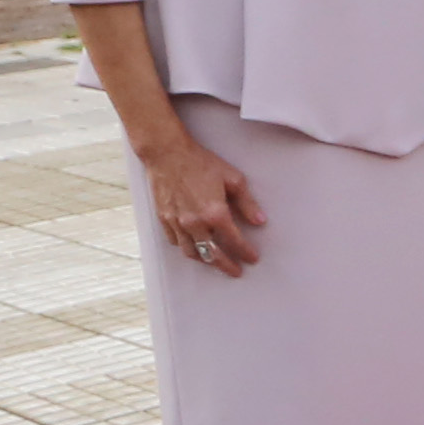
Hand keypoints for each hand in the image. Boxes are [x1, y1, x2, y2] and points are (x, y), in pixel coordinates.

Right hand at [142, 132, 267, 277]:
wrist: (167, 153)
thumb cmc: (200, 163)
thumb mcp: (233, 178)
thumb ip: (247, 202)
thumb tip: (259, 221)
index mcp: (215, 213)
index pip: (234, 241)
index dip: (245, 252)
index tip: (252, 258)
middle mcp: (195, 223)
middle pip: (212, 254)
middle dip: (226, 265)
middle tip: (236, 271)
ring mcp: (177, 223)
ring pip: (192, 252)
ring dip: (205, 260)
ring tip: (215, 262)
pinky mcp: (164, 219)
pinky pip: (175, 242)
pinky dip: (186, 248)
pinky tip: (193, 247)